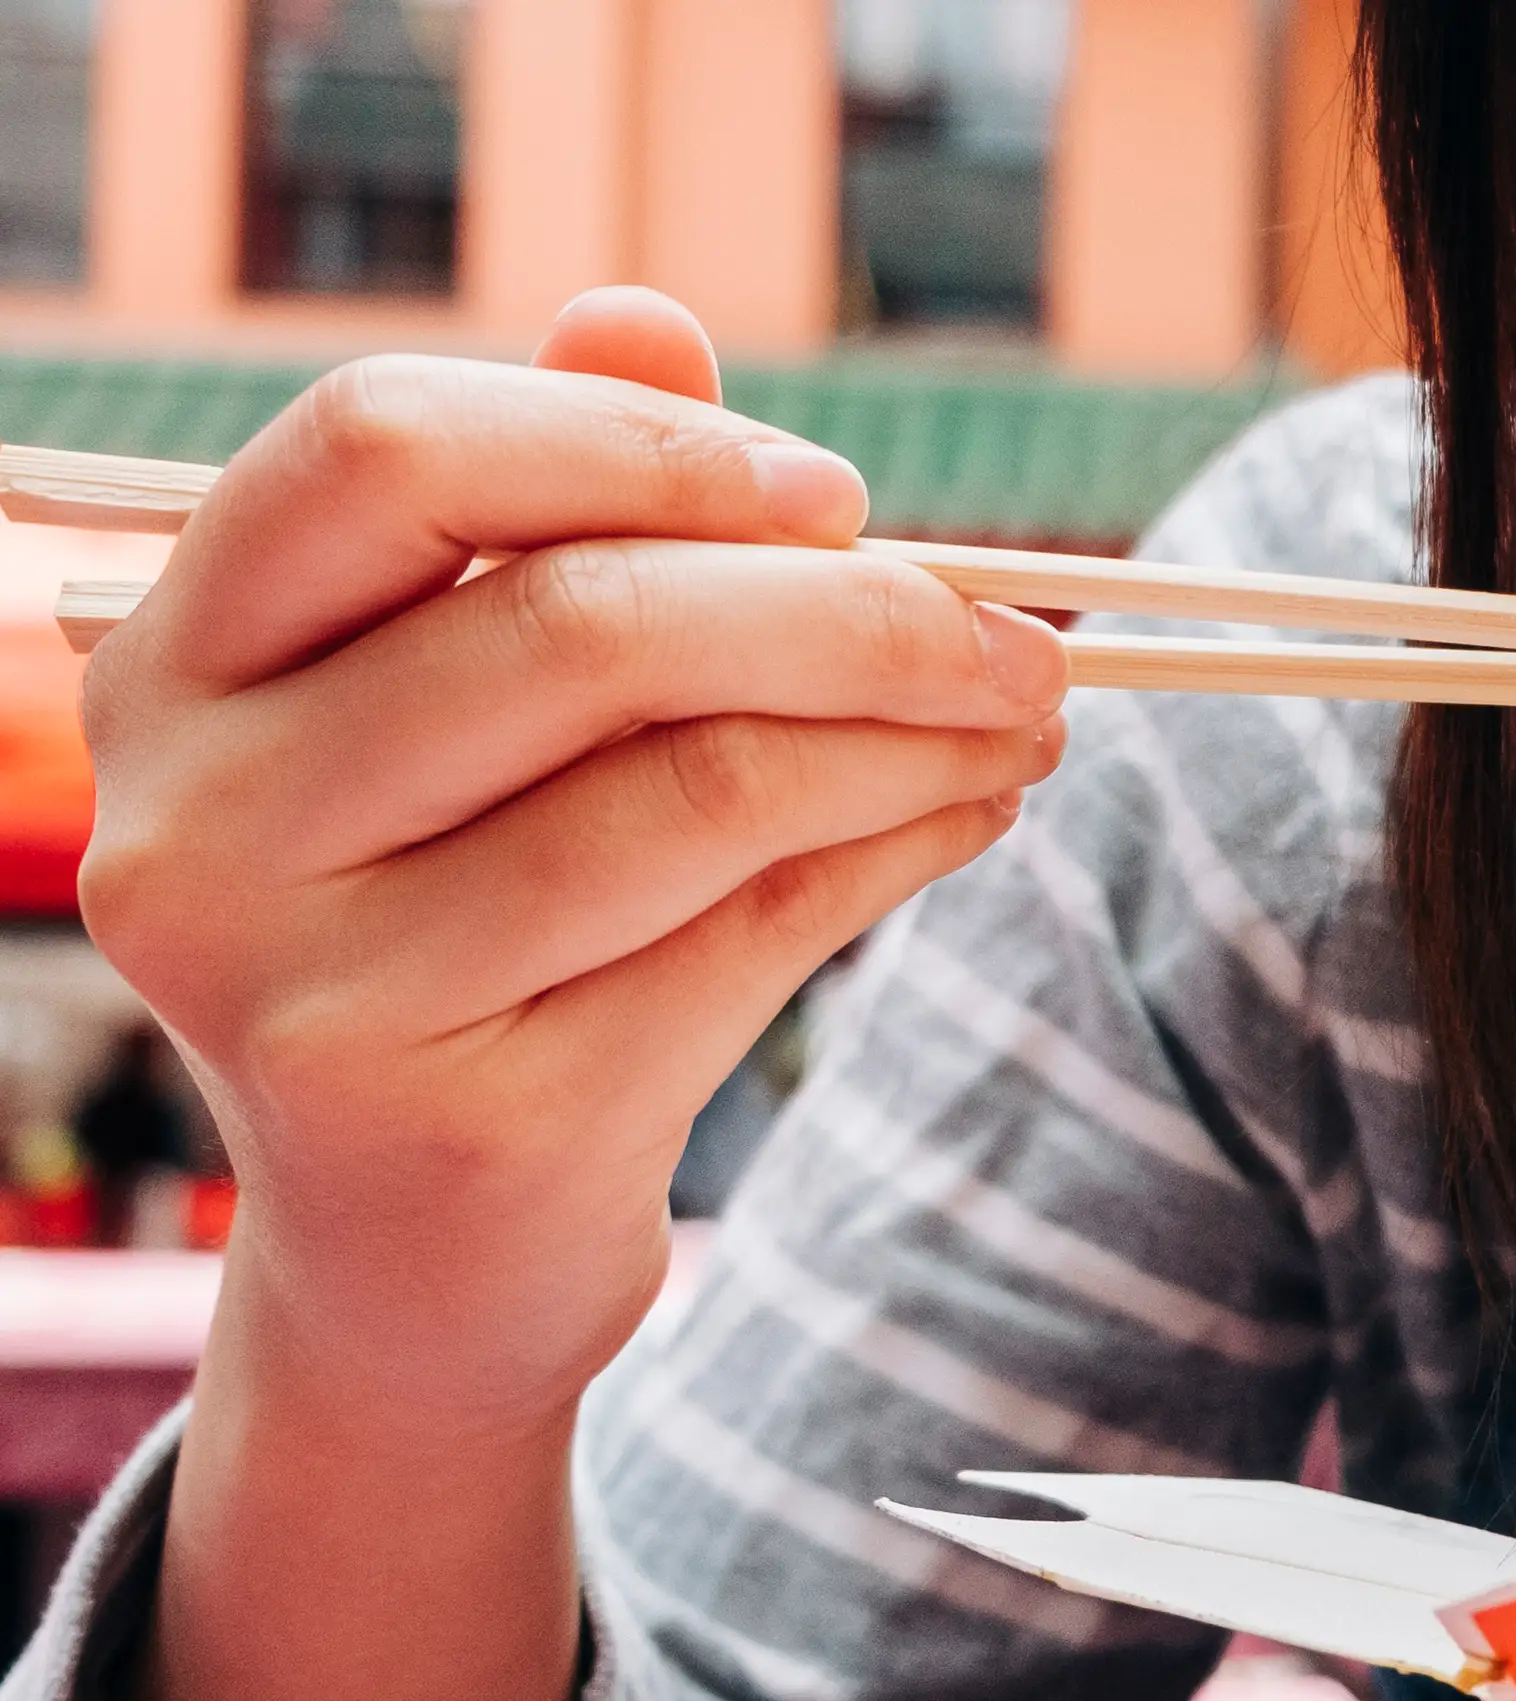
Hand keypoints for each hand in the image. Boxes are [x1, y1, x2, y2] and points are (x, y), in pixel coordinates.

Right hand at [76, 287, 1067, 1437]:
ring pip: (698, 791)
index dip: (638, 444)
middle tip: (1011, 630)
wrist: (420, 1259)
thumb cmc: (458, 921)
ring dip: (911, 737)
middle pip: (581, 626)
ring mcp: (318, 989)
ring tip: (1025, 715)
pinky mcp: (473, 1121)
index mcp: (178, 660)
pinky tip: (974, 812)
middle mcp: (202, 818)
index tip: (833, 494)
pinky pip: (755, 939)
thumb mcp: (465, 706)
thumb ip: (547, 507)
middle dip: (847, 612)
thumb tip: (654, 314)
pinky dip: (901, 851)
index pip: (386, 450)